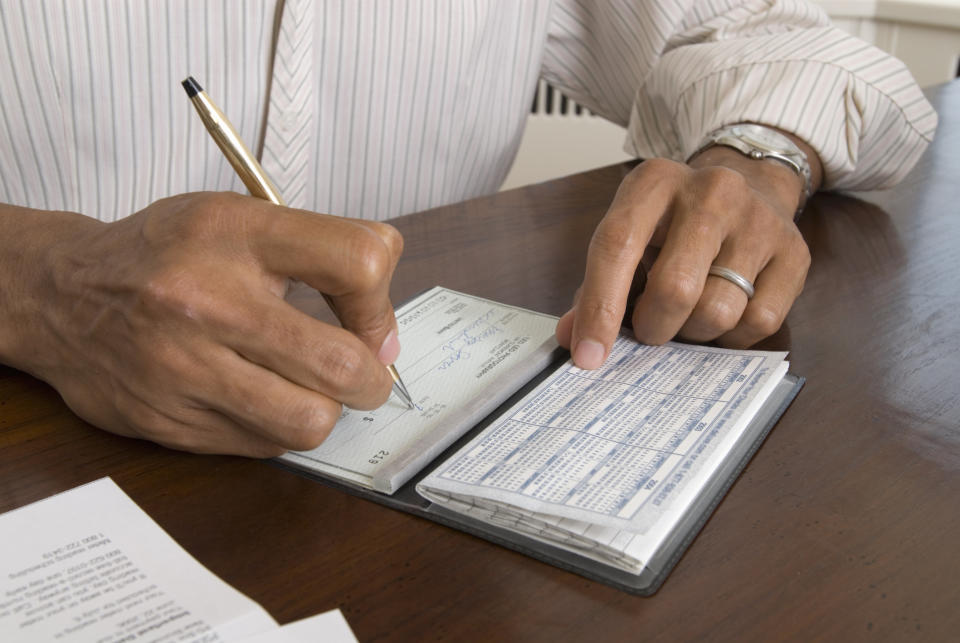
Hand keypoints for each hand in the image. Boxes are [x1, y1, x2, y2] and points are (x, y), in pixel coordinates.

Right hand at [0, 192, 403, 455]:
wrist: (60, 296)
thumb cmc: (163, 255)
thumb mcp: (239, 218)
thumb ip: (323, 250)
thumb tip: (384, 328)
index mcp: (235, 235)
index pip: (356, 262)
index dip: (381, 302)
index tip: (371, 321)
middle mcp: (206, 302)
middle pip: (342, 363)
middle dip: (372, 378)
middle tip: (363, 373)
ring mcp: (184, 369)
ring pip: (309, 420)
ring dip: (327, 409)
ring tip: (310, 388)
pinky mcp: (170, 423)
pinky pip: (265, 446)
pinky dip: (280, 428)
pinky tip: (261, 398)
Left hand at [556, 141, 820, 367]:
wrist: (752, 185)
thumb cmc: (674, 225)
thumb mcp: (630, 238)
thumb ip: (596, 287)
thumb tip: (575, 341)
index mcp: (654, 182)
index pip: (617, 246)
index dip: (600, 307)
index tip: (589, 355)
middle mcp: (711, 191)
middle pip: (675, 288)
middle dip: (654, 327)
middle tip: (650, 329)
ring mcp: (759, 220)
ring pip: (718, 311)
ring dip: (694, 332)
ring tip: (688, 315)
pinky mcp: (794, 252)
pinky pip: (758, 323)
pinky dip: (732, 336)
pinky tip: (724, 313)